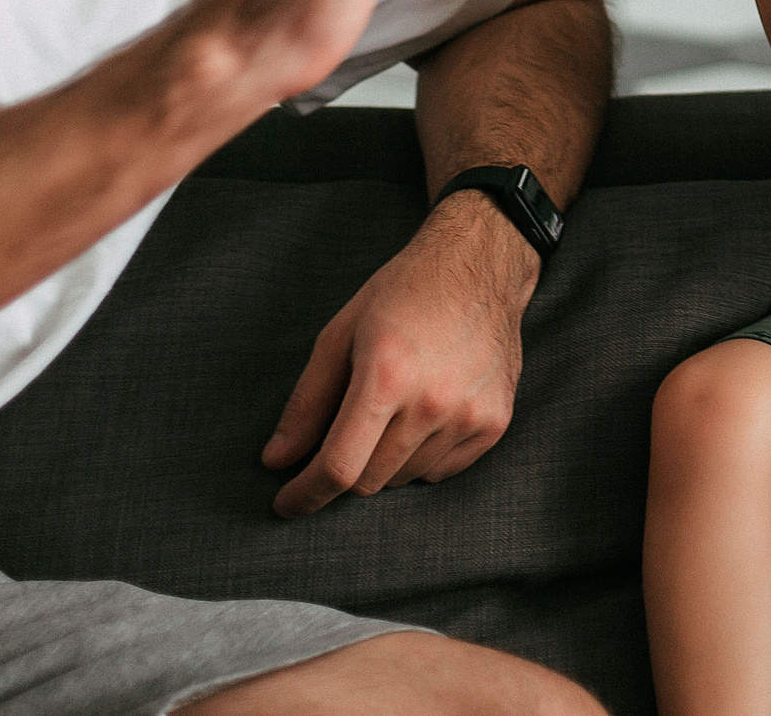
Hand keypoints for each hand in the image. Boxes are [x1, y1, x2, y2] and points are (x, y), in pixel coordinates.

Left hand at [262, 195, 529, 516]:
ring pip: (404, 479)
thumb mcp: (341, 334)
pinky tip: (421, 418)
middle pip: (370, 481)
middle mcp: (433, 403)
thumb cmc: (404, 293)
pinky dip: (420, 459)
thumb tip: (276, 459)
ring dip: (383, 463)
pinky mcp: (494, 422)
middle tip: (340, 439)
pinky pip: (442, 471)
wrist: (480, 267)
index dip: (305, 494)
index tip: (286, 503)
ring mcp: (469, 416)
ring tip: (389, 413)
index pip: (339, 467)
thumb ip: (307, 403)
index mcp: (386, 377)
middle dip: (343, 471)